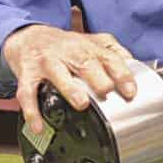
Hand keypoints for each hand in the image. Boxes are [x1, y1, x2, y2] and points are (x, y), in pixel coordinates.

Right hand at [2, 25, 137, 134]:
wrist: (27, 37)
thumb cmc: (63, 45)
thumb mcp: (90, 42)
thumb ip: (113, 51)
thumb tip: (135, 66)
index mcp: (87, 47)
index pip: (109, 58)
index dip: (121, 74)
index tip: (130, 91)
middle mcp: (67, 52)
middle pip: (84, 62)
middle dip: (97, 77)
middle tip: (106, 91)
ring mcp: (47, 62)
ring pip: (57, 73)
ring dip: (69, 88)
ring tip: (80, 103)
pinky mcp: (27, 74)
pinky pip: (28, 92)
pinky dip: (32, 110)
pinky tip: (39, 125)